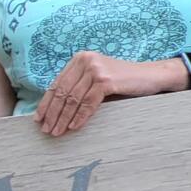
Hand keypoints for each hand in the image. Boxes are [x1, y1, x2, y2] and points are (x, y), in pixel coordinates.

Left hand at [33, 51, 164, 136]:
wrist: (152, 76)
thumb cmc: (124, 81)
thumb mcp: (98, 79)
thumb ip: (80, 87)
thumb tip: (55, 110)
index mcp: (80, 58)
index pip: (57, 83)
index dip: (46, 103)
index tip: (39, 118)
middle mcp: (86, 60)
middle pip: (62, 91)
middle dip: (52, 113)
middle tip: (46, 129)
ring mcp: (96, 69)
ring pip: (72, 99)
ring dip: (63, 118)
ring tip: (57, 132)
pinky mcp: (106, 80)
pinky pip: (88, 103)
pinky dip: (80, 117)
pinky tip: (74, 127)